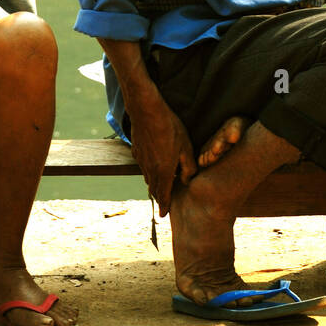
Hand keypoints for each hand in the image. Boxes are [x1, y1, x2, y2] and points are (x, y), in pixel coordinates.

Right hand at [129, 97, 197, 216]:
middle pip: (154, 189)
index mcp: (164, 171)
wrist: (146, 110)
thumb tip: (188, 180)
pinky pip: (143, 167)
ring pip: (148, 178)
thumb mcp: (186, 146)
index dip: (164, 206)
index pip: (164, 194)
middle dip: (160, 197)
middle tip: (164, 203)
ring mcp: (141, 160)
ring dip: (154, 184)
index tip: (164, 215)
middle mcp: (150, 169)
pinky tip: (153, 166)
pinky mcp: (136, 151)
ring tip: (161, 187)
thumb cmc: (170, 127)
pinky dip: (149, 171)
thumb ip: (188, 166)